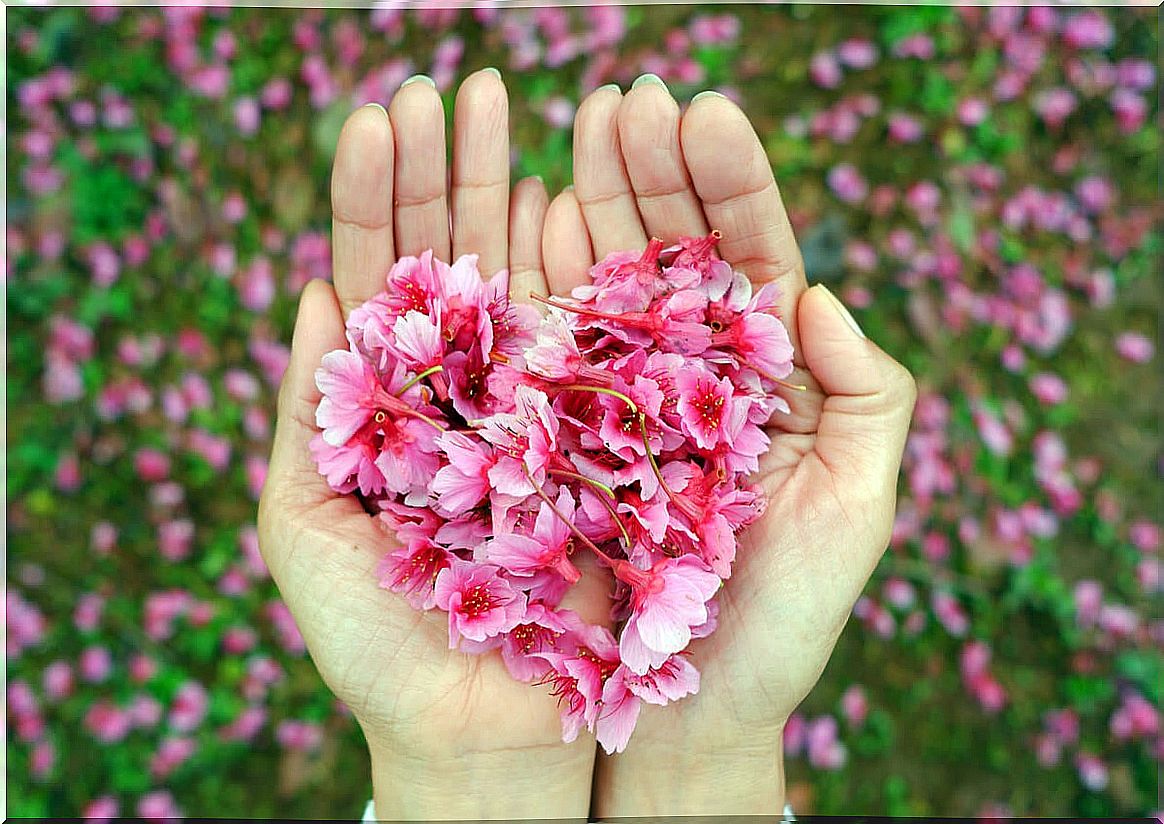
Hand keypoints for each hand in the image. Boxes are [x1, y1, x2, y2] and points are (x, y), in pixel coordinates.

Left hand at [257, 71, 607, 820]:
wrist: (483, 734)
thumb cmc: (377, 649)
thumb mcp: (305, 526)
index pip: (385, 277)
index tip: (382, 116)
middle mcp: (471, 390)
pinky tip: (576, 200)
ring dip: (521, 196)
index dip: (380, 198)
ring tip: (517, 112)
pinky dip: (586, 274)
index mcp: (394, 403)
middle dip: (454, 169)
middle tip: (460, 82)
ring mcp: (541, 409)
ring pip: (531, 285)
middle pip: (461, 259)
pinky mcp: (603, 443)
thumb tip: (313, 291)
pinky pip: (597, 348)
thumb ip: (306, 413)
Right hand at [541, 77, 917, 815]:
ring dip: (587, 198)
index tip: (701, 110)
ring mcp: (616, 399)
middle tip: (621, 95)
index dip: (727, 184)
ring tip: (568, 124)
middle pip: (668, 249)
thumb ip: (869, 395)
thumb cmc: (782, 622)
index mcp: (764, 378)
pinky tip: (525, 213)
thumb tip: (820, 289)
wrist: (689, 710)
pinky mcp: (556, 438)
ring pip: (601, 281)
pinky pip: (542, 348)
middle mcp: (686, 375)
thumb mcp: (858, 508)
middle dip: (648, 168)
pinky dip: (532, 280)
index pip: (749, 257)